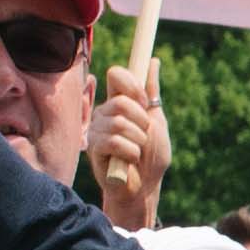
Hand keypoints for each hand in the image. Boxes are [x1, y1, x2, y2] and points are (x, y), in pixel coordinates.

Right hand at [87, 71, 169, 232]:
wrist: (145, 187)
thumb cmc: (151, 157)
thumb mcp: (157, 122)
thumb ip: (152, 93)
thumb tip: (153, 61)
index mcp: (118, 103)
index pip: (116, 75)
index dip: (133, 86)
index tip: (146, 102)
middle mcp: (104, 112)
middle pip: (121, 101)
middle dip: (141, 121)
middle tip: (143, 137)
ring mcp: (96, 129)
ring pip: (119, 122)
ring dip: (138, 140)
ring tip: (137, 151)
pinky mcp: (92, 148)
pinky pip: (115, 141)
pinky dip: (131, 152)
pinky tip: (128, 161)